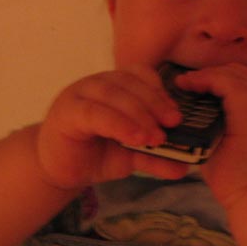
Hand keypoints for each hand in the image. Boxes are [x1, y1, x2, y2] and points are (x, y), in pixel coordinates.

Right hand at [37, 67, 188, 189]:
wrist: (60, 170)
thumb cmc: (96, 154)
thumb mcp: (132, 155)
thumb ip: (157, 157)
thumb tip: (185, 168)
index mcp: (116, 85)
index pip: (141, 75)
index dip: (160, 92)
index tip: (177, 115)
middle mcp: (98, 83)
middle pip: (131, 84)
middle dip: (155, 103)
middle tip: (173, 124)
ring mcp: (80, 93)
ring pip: (115, 94)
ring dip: (139, 115)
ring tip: (156, 137)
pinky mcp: (67, 110)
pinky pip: (96, 112)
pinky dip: (119, 123)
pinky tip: (135, 138)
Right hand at [175, 64, 246, 208]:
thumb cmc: (232, 181)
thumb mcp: (209, 157)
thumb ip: (201, 128)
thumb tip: (184, 109)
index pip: (229, 85)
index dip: (204, 78)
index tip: (182, 83)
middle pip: (239, 73)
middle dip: (211, 72)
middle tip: (187, 82)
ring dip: (223, 74)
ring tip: (201, 83)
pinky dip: (233, 80)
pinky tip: (217, 90)